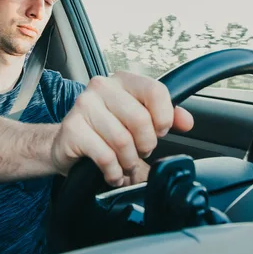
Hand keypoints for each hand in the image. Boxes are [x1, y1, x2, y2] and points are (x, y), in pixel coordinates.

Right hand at [51, 71, 193, 186]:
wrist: (66, 143)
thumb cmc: (105, 130)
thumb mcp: (136, 119)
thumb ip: (164, 117)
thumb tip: (186, 121)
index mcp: (122, 80)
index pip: (155, 91)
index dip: (164, 117)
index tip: (160, 131)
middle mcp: (101, 86)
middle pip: (140, 119)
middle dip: (146, 144)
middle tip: (140, 152)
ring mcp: (84, 106)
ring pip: (122, 140)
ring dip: (129, 161)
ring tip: (125, 164)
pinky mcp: (72, 129)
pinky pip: (105, 156)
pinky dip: (114, 171)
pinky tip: (113, 173)